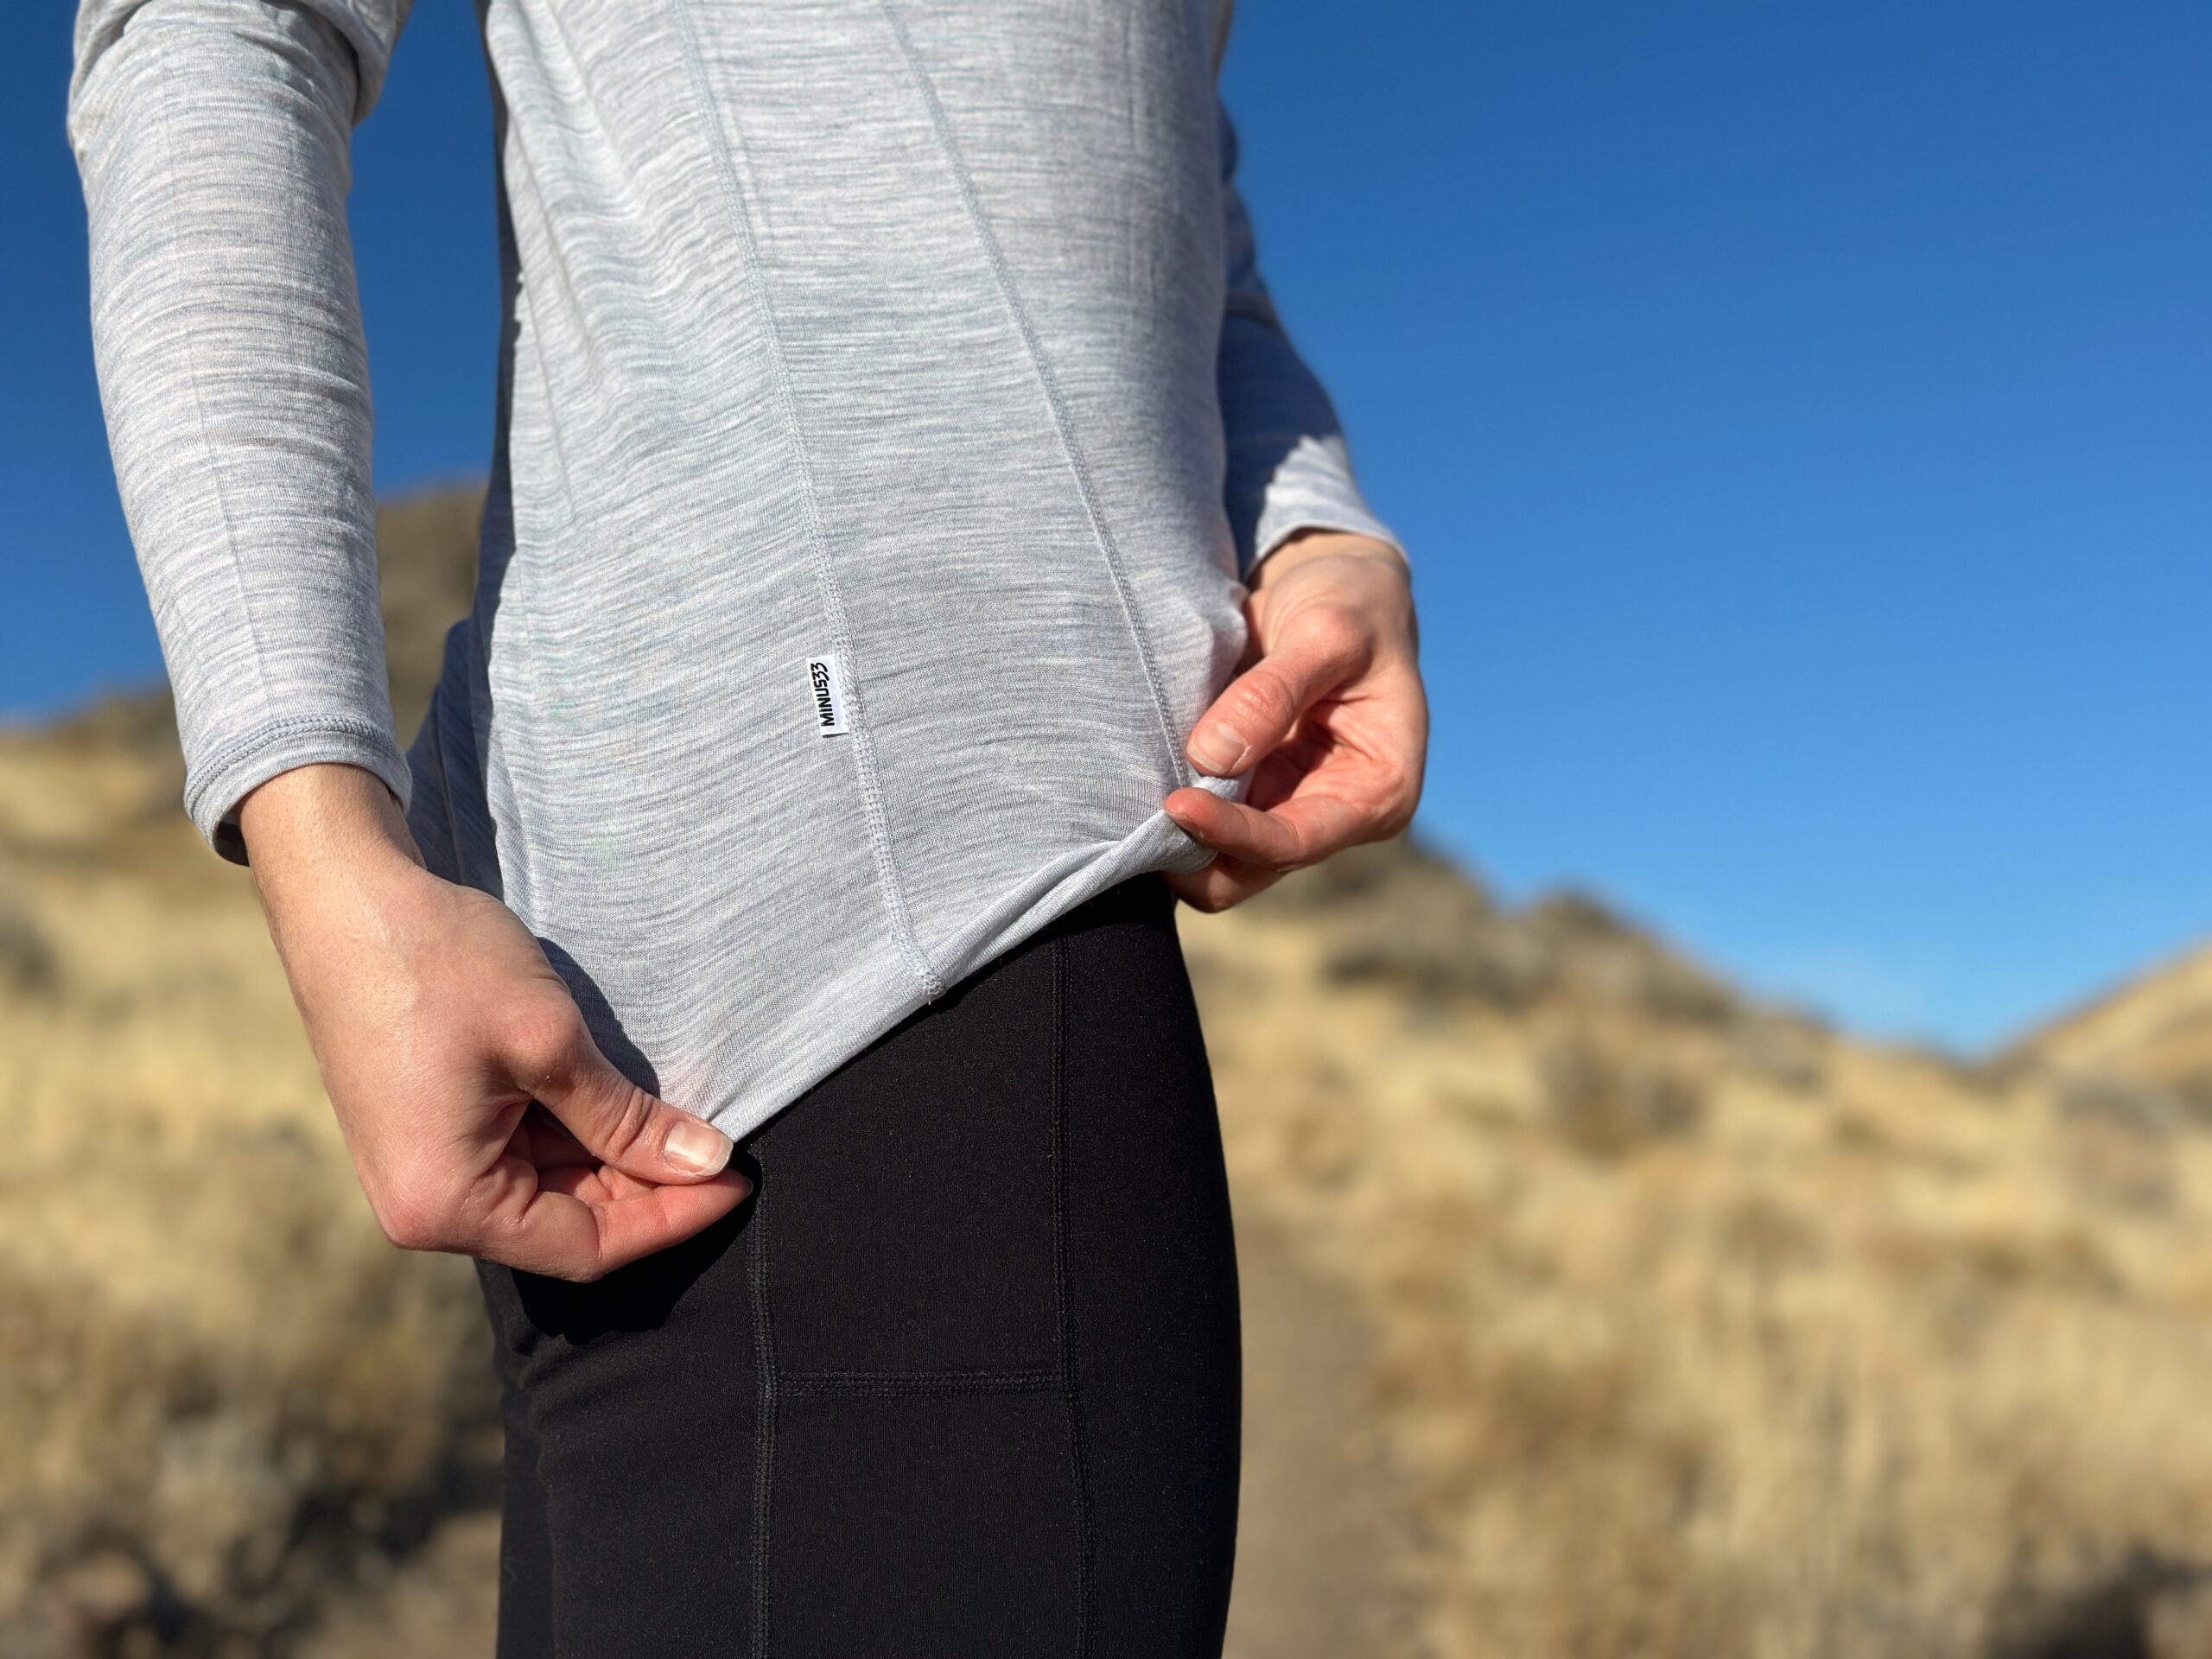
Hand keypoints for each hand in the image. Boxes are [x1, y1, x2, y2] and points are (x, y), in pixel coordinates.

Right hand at [240, 763, 750, 1281]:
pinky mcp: (428, 1130)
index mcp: (444, 1203)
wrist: (346, 896)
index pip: (586, 1247)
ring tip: (684, 1116)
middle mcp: (423, 1206)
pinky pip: (517, 1154)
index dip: (672, 1218)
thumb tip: (708, 1163)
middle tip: (724, 1143)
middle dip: (649, 1186)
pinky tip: (623, 1100)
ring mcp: (421, 1168)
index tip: (739, 1181)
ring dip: (616, 1157)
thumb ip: (628, 1119)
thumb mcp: (549, 1043)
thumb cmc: (438, 964)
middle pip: (568, 1224)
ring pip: (549, 1188)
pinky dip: (575, 1132)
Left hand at [1162, 529, 1426, 910]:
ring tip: (1133, 794)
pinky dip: (1174, 809)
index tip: (1174, 804)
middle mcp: (1337, 817)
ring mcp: (1291, 808)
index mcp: (1379, 791)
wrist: (1336, 586)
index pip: (1296, 839)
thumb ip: (1272, 694)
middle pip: (1251, 870)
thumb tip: (1210, 757)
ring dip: (1176, 835)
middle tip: (1138, 813)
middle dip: (1195, 849)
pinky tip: (1140, 779)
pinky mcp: (1255, 792)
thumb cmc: (1351, 604)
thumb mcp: (1325, 633)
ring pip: (1218, 858)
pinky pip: (1204, 823)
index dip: (1232, 833)